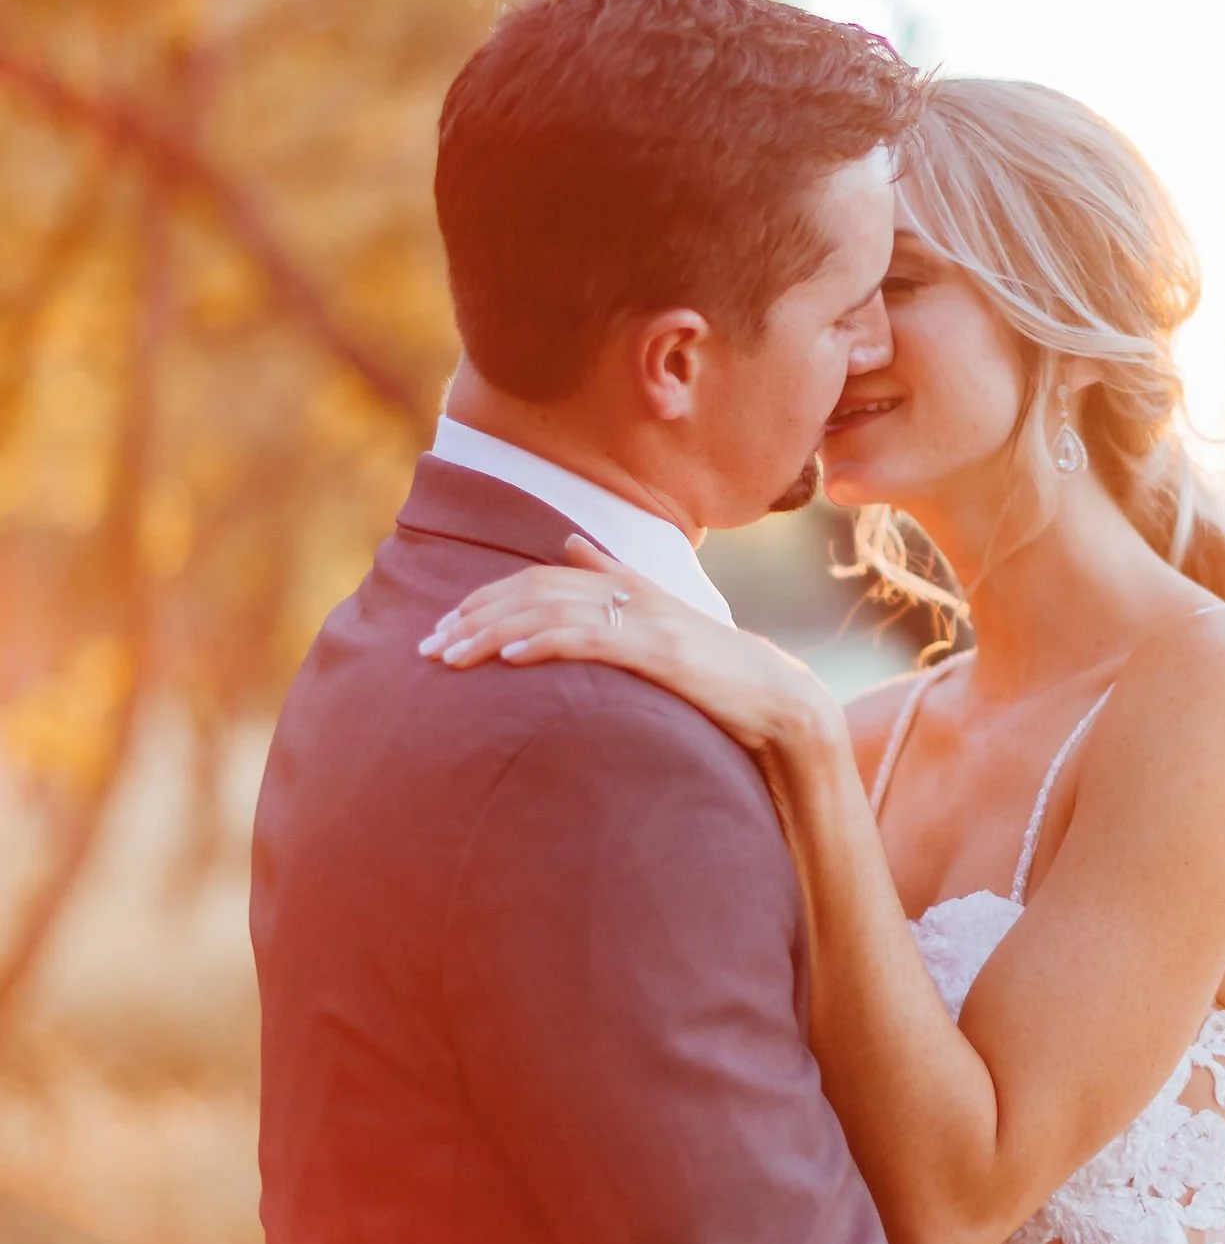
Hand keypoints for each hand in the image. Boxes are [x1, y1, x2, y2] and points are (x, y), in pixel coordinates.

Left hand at [420, 534, 839, 759]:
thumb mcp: (657, 616)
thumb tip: (570, 543)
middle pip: (535, 591)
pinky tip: (510, 659)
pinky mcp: (659, 649)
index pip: (540, 579)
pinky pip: (591, 639)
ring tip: (449, 656)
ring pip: (552, 612)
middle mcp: (631, 592)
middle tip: (427, 647)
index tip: (444, 626)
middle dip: (474, 617)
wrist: (778, 699)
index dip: (487, 598)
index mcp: (627, 584)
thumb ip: (613, 578)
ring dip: (493, 633)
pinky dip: (546, 643)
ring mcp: (645, 618)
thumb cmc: (717, 670)